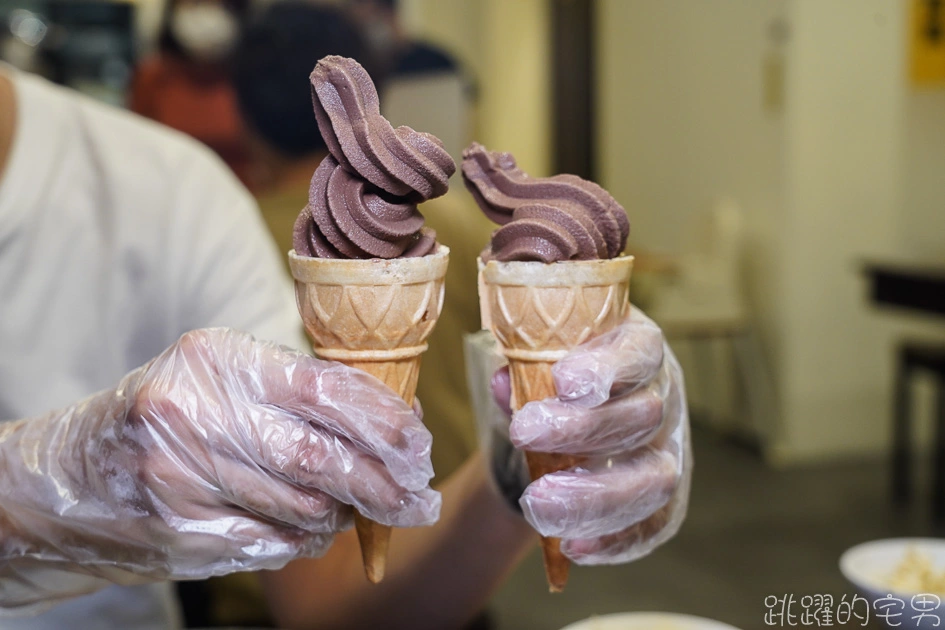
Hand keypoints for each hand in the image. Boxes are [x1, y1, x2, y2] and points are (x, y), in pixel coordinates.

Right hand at [0, 328, 438, 606]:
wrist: (78, 473)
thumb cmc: (173, 411)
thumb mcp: (223, 374)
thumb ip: (295, 389)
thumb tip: (391, 422)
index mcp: (215, 360)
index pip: (321, 389)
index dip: (382, 420)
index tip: (418, 442)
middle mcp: (194, 418)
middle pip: (317, 458)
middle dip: (381, 482)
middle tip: (418, 496)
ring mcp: (182, 482)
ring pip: (302, 508)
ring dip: (346, 513)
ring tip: (365, 507)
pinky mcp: (181, 535)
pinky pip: (273, 544)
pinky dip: (307, 538)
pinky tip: (317, 527)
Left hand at [493, 308, 690, 563]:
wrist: (570, 420)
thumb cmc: (557, 377)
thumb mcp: (537, 361)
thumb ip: (521, 371)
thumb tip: (503, 383)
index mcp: (638, 348)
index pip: (639, 352)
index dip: (608, 367)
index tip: (563, 381)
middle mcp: (665, 397)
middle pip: (643, 416)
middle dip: (582, 430)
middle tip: (523, 435)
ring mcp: (672, 450)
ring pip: (655, 479)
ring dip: (595, 497)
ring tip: (539, 505)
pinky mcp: (669, 498)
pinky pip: (656, 525)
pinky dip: (616, 540)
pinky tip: (573, 546)